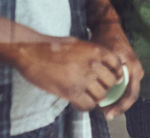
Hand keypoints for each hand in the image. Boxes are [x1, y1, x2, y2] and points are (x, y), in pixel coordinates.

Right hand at [10, 36, 125, 112]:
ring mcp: (83, 79)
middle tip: (97, 88)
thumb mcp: (78, 43)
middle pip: (111, 82)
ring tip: (87, 96)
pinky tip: (79, 102)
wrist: (32, 51)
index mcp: (95, 50)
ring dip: (95, 97)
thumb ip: (92, 54)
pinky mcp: (71, 92)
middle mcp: (93, 64)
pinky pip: (87, 105)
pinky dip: (85, 106)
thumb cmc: (53, 46)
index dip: (116, 73)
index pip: (117, 65)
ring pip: (101, 95)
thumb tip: (102, 64)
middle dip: (106, 87)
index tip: (112, 78)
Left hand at [90, 20, 143, 118]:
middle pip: (130, 96)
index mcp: (135, 68)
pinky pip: (125, 87)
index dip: (121, 106)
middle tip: (106, 114)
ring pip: (128, 92)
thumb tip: (108, 88)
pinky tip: (106, 98)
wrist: (108, 27)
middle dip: (119, 107)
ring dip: (118, 101)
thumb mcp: (107, 55)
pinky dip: (117, 94)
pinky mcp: (129, 70)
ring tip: (104, 109)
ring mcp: (134, 71)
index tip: (109, 114)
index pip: (131, 94)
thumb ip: (110, 71)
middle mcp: (137, 71)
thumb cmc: (107, 40)